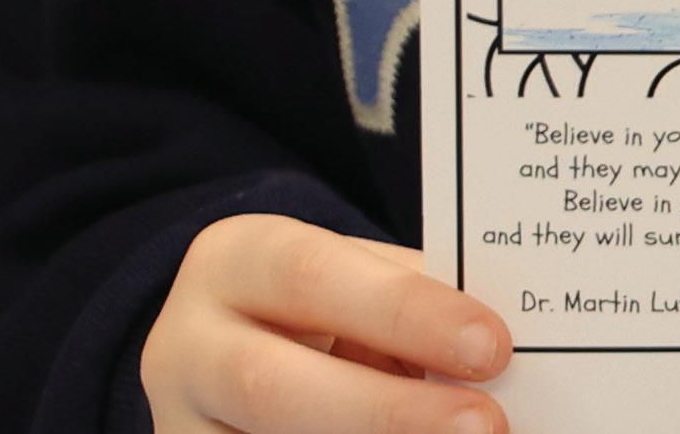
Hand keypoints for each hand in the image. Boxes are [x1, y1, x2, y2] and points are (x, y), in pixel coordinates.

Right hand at [141, 214, 510, 433]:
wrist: (224, 366)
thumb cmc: (309, 318)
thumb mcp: (342, 289)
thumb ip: (400, 307)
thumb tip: (495, 349)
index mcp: (231, 262)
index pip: (310, 275)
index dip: (400, 310)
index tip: (489, 343)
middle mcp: (189, 346)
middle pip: (270, 383)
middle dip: (385, 409)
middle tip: (485, 422)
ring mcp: (183, 428)